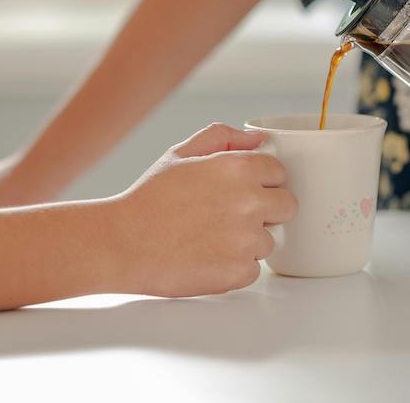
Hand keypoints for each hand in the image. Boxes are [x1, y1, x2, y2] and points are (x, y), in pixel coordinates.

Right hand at [105, 122, 297, 297]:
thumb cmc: (149, 198)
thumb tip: (257, 138)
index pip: (279, 172)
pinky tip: (207, 258)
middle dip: (266, 210)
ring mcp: (246, 239)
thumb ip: (222, 137)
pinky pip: (253, 269)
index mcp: (239, 168)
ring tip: (210, 238)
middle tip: (231, 216)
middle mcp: (249, 201)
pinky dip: (234, 268)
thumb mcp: (180, 154)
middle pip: (287, 205)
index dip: (261, 182)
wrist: (122, 243)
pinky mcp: (238, 271)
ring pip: (270, 240)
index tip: (240, 192)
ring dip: (248, 241)